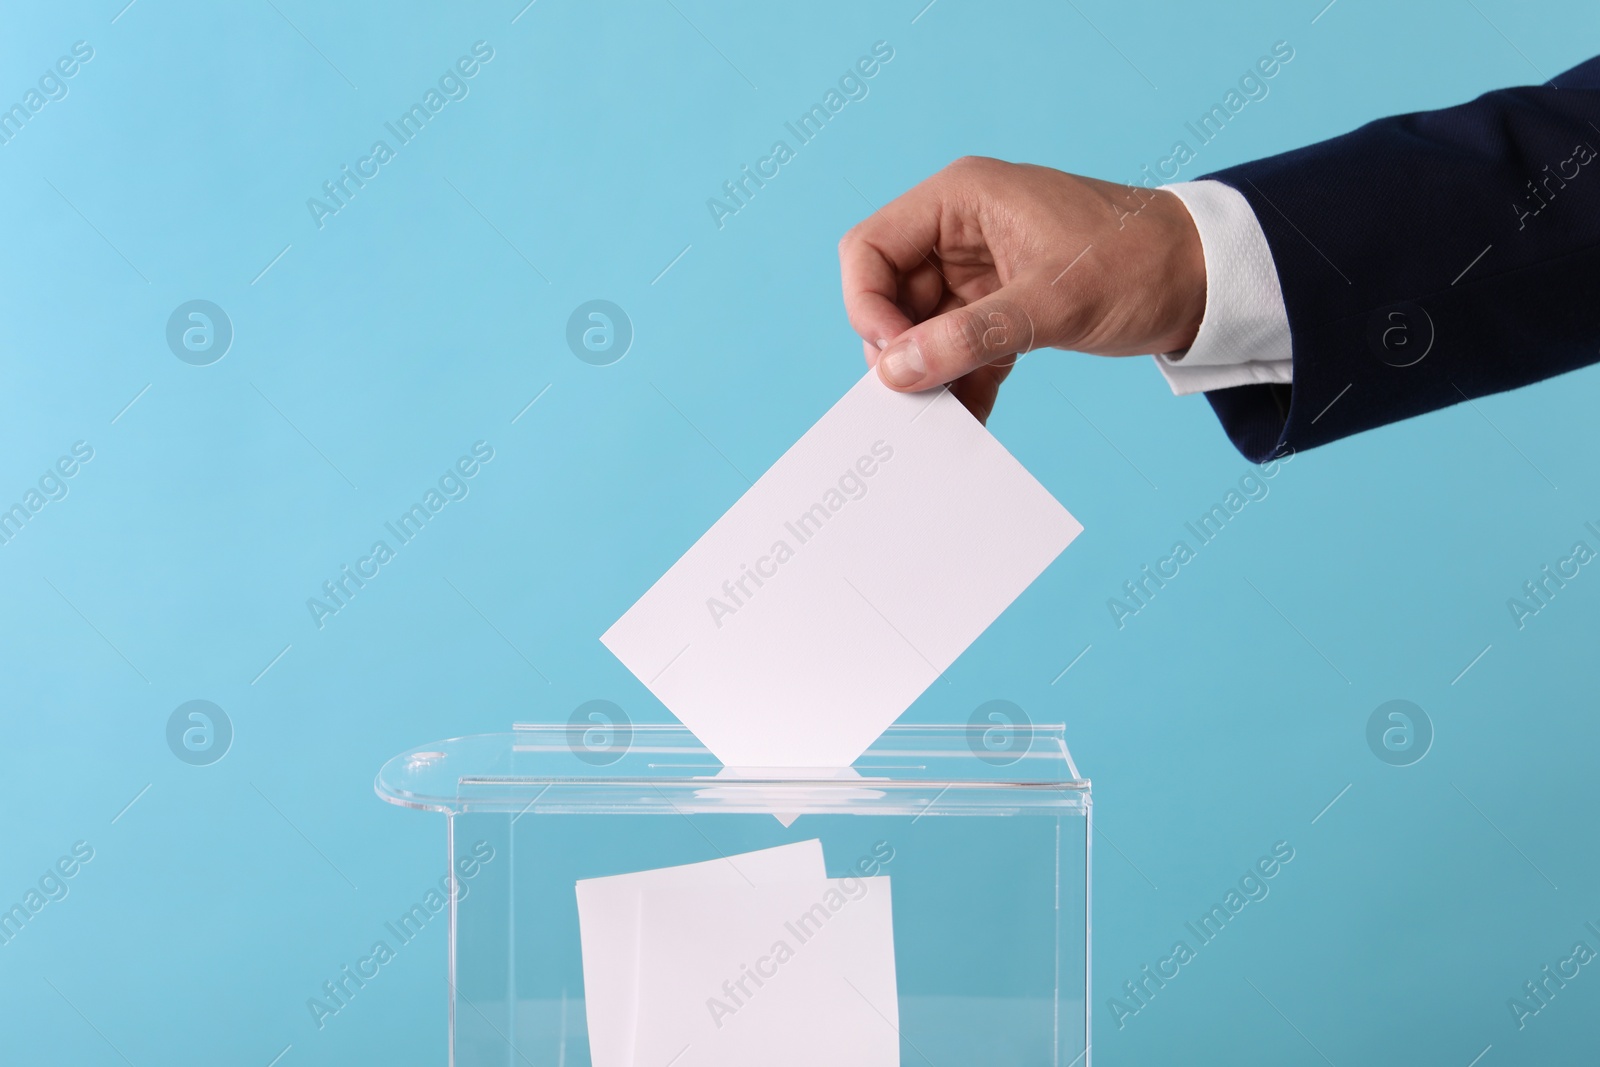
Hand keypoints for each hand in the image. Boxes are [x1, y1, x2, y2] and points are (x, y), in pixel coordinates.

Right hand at [838, 156, 1206, 421]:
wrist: (1210, 280)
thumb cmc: (1141, 263)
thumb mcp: (1052, 303)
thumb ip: (969, 336)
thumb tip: (896, 371)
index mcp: (962, 200)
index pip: (871, 248)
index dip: (866, 306)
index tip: (892, 360)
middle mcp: (961, 231)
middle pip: (890, 295)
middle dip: (898, 350)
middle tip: (914, 401)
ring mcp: (980, 272)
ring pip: (922, 330)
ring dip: (929, 375)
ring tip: (940, 420)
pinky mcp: (1004, 308)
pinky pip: (962, 350)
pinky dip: (962, 385)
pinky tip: (969, 423)